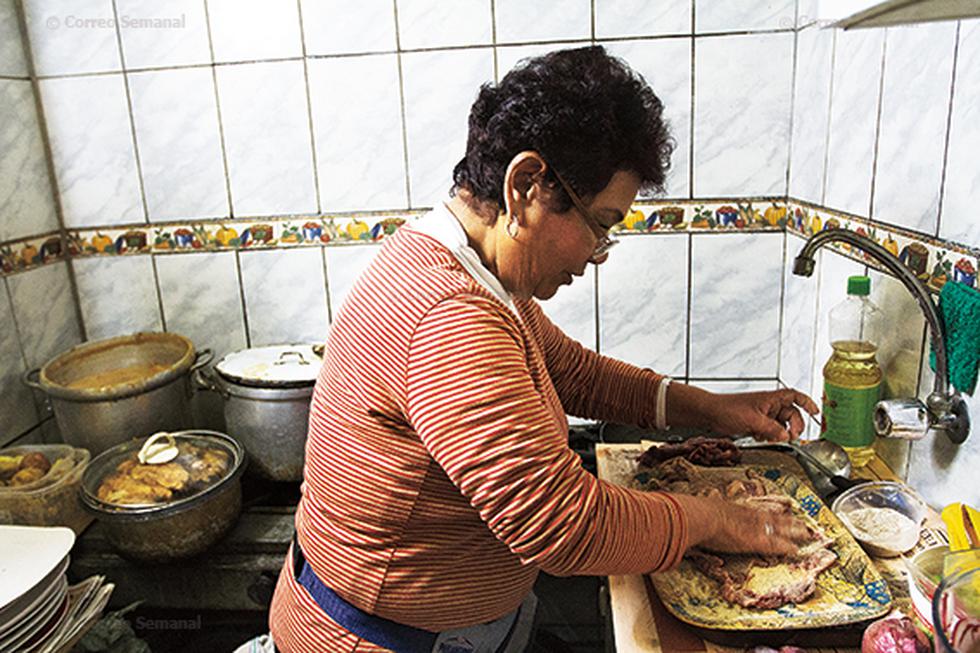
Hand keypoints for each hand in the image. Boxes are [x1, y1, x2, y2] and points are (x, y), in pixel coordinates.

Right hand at [675, 494, 814, 556]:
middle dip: (789, 521)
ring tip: (807, 535)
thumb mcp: (699, 509)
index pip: (757, 512)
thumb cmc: (694, 513)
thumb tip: (687, 511)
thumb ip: (699, 513)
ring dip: (793, 532)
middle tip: (803, 523)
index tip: (781, 512)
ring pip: (778, 528)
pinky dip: (785, 547)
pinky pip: (773, 544)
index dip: (770, 513)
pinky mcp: (753, 540)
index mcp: (734, 509)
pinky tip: (795, 550)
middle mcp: (746, 515)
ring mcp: (751, 527)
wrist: (697, 516)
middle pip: (772, 517)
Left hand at [703, 388, 817, 441]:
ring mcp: (763, 414)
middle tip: (791, 437)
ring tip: (770, 438)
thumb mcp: (753, 421)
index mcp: (771, 399)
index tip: (816, 412)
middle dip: (793, 426)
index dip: (808, 403)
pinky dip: (769, 436)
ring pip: (781, 425)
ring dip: (779, 433)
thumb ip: (772, 430)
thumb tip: (786, 437)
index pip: (795, 396)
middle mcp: (769, 405)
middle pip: (791, 415)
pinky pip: (770, 430)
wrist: (710, 414)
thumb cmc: (728, 410)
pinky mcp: (756, 422)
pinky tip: (760, 438)